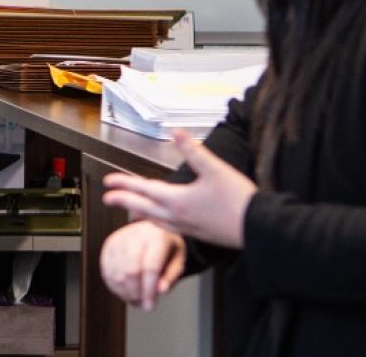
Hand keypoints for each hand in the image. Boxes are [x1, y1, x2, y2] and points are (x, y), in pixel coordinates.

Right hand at [100, 221, 185, 310]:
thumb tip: (160, 291)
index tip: (150, 305)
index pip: (150, 267)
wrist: (151, 227)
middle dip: (135, 293)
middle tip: (142, 304)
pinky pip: (107, 271)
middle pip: (130, 270)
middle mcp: (136, 235)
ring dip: (125, 292)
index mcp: (157, 236)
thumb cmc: (166, 244)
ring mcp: (119, 239)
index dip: (149, 290)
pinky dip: (114, 286)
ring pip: (117, 273)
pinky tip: (124, 292)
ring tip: (135, 299)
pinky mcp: (109, 245)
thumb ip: (171, 275)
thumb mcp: (178, 258)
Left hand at [102, 130, 255, 247]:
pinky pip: (168, 229)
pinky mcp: (197, 234)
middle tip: (107, 198)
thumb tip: (176, 131)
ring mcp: (186, 228)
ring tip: (130, 210)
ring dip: (139, 212)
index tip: (108, 182)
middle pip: (142, 207)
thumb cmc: (238, 199)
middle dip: (123, 201)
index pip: (143, 189)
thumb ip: (193, 150)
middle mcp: (176, 216)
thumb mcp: (215, 169)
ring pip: (154, 220)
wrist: (258, 228)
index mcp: (177, 200)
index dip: (124, 184)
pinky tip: (162, 221)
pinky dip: (156, 222)